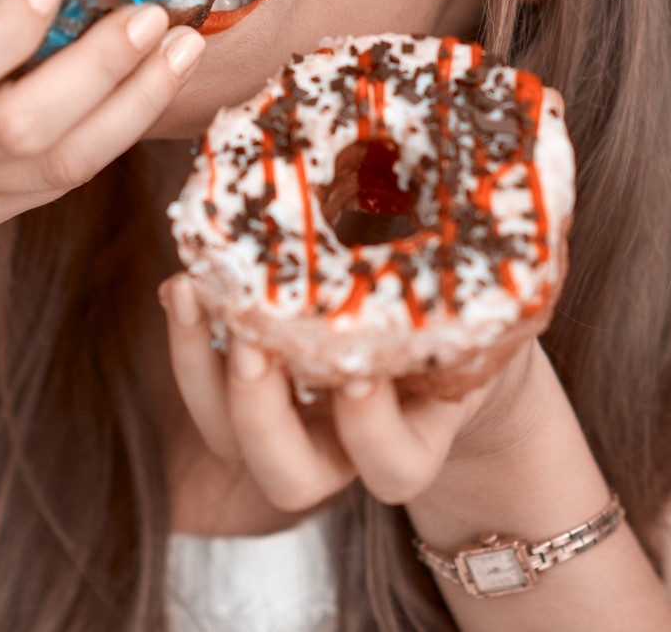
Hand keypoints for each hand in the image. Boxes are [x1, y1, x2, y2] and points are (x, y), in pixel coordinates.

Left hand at [157, 273, 540, 510]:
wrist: (444, 317)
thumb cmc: (470, 305)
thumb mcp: (485, 296)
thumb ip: (482, 282)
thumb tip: (477, 189)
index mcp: (415, 440)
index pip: (394, 468)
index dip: (372, 432)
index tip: (360, 373)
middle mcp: (342, 448)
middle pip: (290, 481)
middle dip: (262, 416)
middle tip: (252, 345)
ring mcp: (291, 422)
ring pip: (227, 442)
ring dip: (197, 373)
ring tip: (189, 293)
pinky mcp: (252, 382)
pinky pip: (204, 381)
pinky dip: (186, 336)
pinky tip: (185, 279)